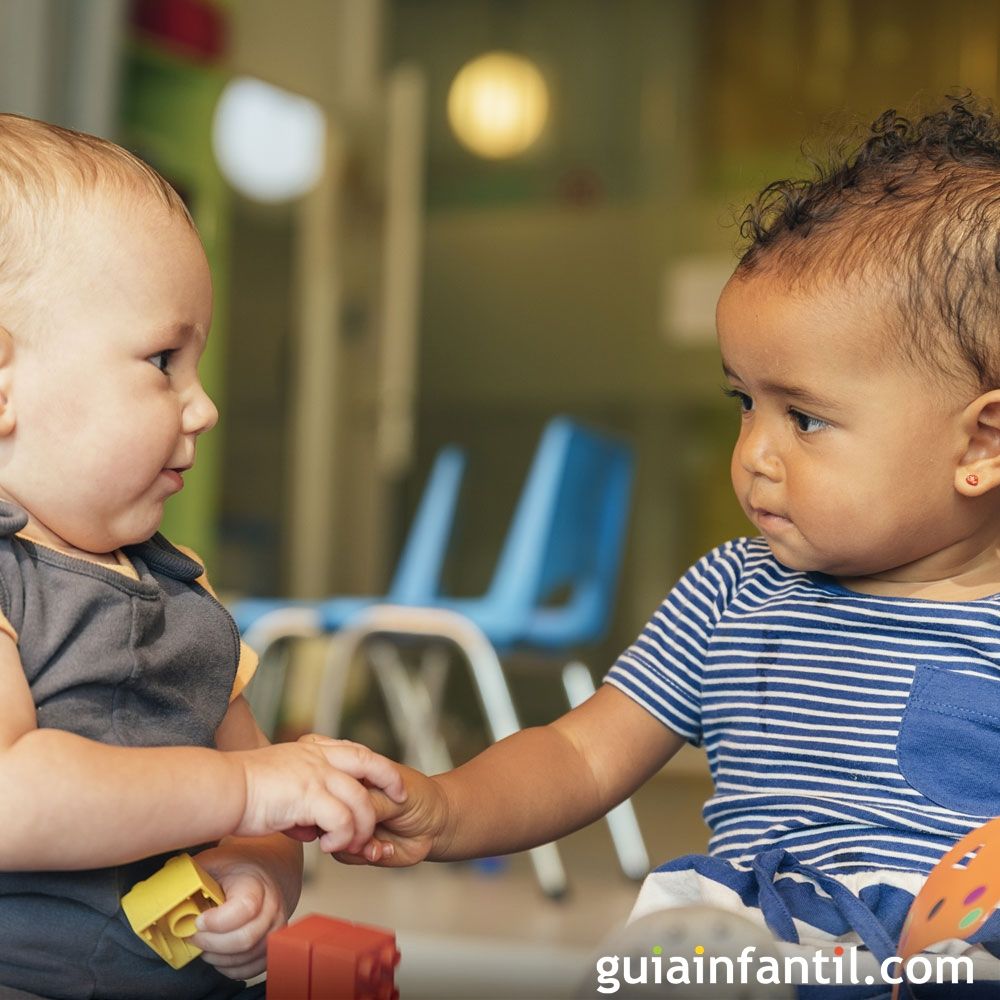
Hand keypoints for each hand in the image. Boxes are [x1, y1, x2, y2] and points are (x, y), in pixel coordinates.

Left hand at [188, 846, 288, 980]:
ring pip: (247, 957)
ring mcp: (275, 928)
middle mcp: (272, 906)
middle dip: (211, 943)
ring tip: (203, 945)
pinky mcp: (273, 945)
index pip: (244, 909)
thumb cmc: (237, 867)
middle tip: (194, 936)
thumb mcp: (215, 860)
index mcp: (256, 883)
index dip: (217, 921)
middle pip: (244, 939)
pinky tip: (218, 954)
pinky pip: (252, 969)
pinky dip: (230, 968)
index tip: (198, 920)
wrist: (268, 870)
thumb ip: (191, 873)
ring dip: (218, 957)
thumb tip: (163, 889)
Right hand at [231, 737, 405, 854]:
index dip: (374, 764)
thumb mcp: (278, 782)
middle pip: (368, 762)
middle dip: (390, 779)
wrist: (221, 789)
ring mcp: (315, 774)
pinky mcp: (309, 795)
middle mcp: (317, 757)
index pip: (353, 751)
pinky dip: (342, 836)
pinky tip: (329, 847)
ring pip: (359, 799)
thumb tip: (309, 825)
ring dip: (362, 825)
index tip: (388, 778)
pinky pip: (341, 820)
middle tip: (400, 797)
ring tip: (353, 843)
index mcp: (310, 750)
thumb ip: (299, 795)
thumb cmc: (240, 791)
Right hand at [335, 764, 448, 867]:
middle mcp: (348, 799)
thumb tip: (342, 812)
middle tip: (366, 831)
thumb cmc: (421, 798)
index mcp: (356, 776)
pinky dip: (362, 855)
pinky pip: (344, 854)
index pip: (332, 783)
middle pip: (328, 812)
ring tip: (377, 845)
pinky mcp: (356, 845)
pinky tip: (382, 850)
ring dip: (355, 845)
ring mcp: (351, 822)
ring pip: (333, 835)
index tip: (355, 804)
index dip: (338, 796)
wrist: (438, 825)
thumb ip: (369, 802)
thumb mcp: (396, 796)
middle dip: (345, 825)